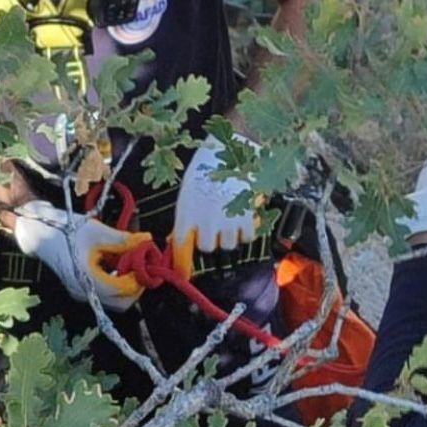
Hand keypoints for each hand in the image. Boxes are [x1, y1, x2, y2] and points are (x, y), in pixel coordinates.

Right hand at [13, 200, 150, 311]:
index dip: (138, 278)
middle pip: (122, 303)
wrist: (39, 233)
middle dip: (136, 286)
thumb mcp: (96, 231)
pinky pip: (106, 296)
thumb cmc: (66, 230)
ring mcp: (82, 294)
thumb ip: (123, 239)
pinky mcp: (81, 291)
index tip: (144, 262)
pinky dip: (117, 286)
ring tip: (129, 266)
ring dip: (127, 287)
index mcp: (87, 279)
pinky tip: (118, 268)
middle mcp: (84, 293)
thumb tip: (147, 240)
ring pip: (115, 302)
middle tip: (140, 266)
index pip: (122, 291)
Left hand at [170, 135, 259, 278]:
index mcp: (186, 213)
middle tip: (215, 224)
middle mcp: (206, 222)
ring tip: (229, 214)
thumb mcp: (189, 193)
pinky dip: (246, 229)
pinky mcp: (248, 218)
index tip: (183, 276)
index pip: (181, 249)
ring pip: (229, 244)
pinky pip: (247, 237)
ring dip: (230, 234)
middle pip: (208, 248)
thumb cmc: (208, 169)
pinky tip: (242, 214)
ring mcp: (228, 222)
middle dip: (212, 239)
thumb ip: (186, 219)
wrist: (233, 151)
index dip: (182, 266)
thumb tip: (179, 241)